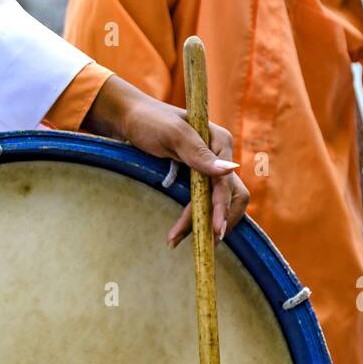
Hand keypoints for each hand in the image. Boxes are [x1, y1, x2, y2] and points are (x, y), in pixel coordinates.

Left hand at [82, 75, 248, 245]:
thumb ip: (199, 153)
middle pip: (233, 196)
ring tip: (177, 241)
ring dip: (203, 224)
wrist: (129, 119)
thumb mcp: (172, 134)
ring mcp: (208, 168)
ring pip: (217, 204)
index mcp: (219, 141)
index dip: (221, 208)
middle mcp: (219, 156)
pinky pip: (202, 203)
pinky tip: (178, 234)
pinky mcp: (196, 179)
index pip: (227, 182)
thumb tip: (230, 171)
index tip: (215, 230)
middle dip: (219, 220)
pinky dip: (193, 219)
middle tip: (206, 244)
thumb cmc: (149, 121)